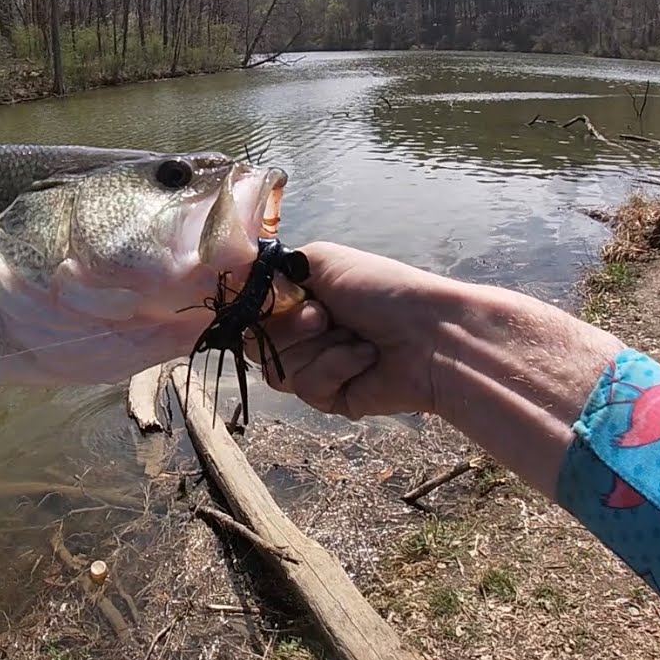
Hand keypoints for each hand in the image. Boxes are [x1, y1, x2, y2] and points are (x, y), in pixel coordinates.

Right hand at [249, 242, 445, 417]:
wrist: (430, 334)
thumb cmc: (381, 289)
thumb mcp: (321, 261)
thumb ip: (271, 269)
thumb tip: (230, 277)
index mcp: (296, 300)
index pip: (247, 310)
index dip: (257, 306)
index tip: (280, 296)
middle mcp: (300, 334)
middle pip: (255, 343)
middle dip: (291, 327)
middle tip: (326, 316)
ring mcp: (313, 367)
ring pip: (278, 368)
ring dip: (320, 348)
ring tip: (354, 337)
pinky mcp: (329, 398)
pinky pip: (308, 387)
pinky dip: (338, 367)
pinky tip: (366, 358)